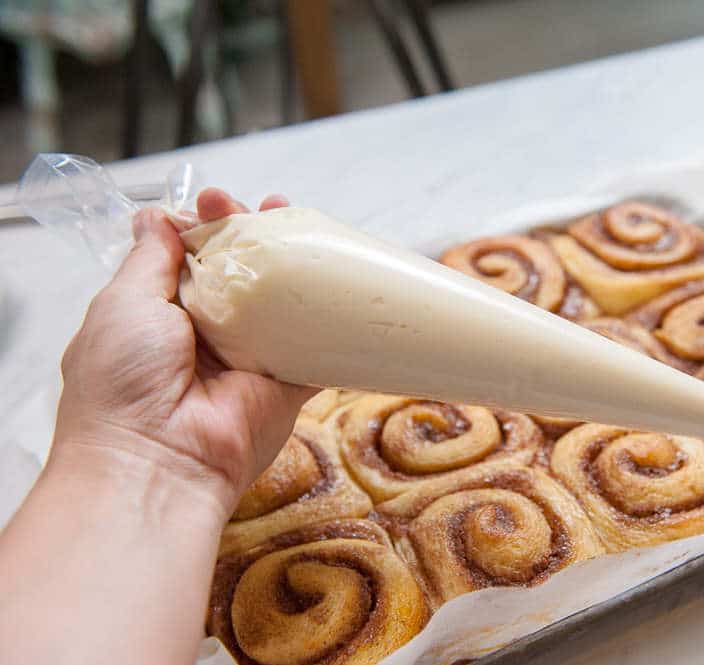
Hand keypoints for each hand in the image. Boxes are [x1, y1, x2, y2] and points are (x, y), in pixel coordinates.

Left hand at [53, 188, 315, 513]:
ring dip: (293, 262)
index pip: (191, 256)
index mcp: (160, 314)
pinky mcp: (288, 382)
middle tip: (260, 205)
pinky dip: (334, 317)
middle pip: (240, 272)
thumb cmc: (124, 382)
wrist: (158, 462)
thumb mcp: (123, 303)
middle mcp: (207, 333)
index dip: (205, 224)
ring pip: (280, 301)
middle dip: (252, 233)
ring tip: (298, 220)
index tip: (213, 199)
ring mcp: (251, 356)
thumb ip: (149, 258)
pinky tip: (345, 275)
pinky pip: (318, 346)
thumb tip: (154, 215)